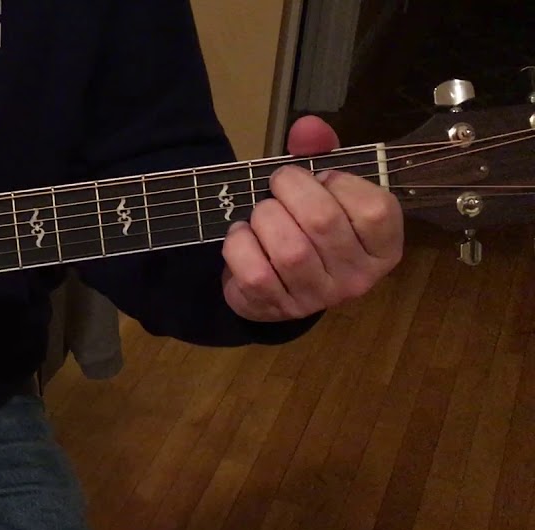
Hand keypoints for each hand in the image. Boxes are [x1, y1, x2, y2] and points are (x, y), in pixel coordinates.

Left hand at [221, 116, 403, 322]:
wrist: (278, 282)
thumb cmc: (309, 227)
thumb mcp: (325, 189)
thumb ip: (321, 152)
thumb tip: (307, 128)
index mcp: (383, 248)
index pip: (375, 210)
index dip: (340, 183)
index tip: (322, 178)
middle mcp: (358, 278)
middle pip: (323, 222)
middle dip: (291, 190)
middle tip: (279, 184)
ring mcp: (318, 298)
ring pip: (289, 249)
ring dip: (265, 217)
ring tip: (262, 212)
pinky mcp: (277, 308)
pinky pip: (255, 272)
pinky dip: (240, 244)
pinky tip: (243, 235)